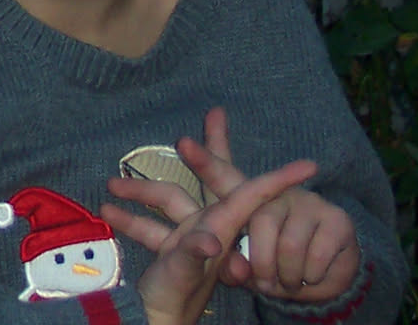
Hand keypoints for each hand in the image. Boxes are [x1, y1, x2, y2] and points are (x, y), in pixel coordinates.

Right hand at [102, 109, 317, 324]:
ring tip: (110, 184)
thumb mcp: (185, 276)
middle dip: (210, 149)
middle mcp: (208, 226)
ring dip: (140, 190)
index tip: (309, 165)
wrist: (157, 323)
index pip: (254, 196)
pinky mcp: (170, 249)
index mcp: (220, 228)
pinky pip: (149, 225)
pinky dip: (129, 218)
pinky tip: (107, 212)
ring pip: (169, 197)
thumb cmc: (175, 300)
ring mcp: (189, 236)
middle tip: (215, 114)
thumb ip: (194, 254)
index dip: (280, 180)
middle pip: (213, 180)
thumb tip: (207, 239)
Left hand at [174, 107, 360, 301]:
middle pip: (261, 221)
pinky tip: (311, 276)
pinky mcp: (338, 220)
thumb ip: (226, 265)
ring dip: (287, 275)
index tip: (182, 142)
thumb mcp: (242, 264)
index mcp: (246, 198)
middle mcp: (277, 192)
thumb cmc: (270, 265)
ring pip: (289, 245)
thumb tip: (230, 264)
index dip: (202, 160)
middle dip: (263, 262)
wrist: (321, 278)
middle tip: (265, 283)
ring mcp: (311, 202)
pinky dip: (312, 277)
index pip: (222, 175)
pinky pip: (317, 256)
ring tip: (286, 281)